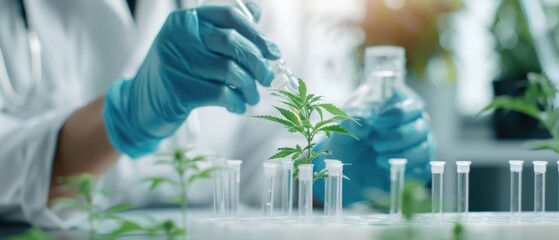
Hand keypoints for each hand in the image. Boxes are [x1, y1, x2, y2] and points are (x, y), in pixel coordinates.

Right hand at [103, 6, 280, 157]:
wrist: (140, 104)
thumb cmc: (176, 73)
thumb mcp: (193, 46)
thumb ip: (221, 30)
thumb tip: (257, 15)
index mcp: (185, 21)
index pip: (230, 16)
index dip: (256, 34)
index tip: (272, 52)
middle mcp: (179, 37)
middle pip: (232, 42)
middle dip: (257, 62)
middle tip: (267, 77)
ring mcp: (177, 63)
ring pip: (230, 70)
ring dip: (249, 86)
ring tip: (252, 96)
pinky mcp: (179, 90)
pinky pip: (222, 93)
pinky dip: (237, 101)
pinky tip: (239, 106)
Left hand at [313, 88, 434, 205]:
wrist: (346, 163)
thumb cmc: (348, 136)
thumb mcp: (343, 126)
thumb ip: (352, 121)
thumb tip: (366, 124)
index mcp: (400, 106)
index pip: (413, 104)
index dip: (398, 113)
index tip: (377, 120)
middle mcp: (414, 123)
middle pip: (422, 126)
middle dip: (398, 136)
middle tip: (375, 144)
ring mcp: (419, 144)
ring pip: (425, 148)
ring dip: (401, 154)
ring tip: (378, 158)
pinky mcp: (419, 165)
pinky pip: (423, 168)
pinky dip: (406, 169)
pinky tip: (386, 168)